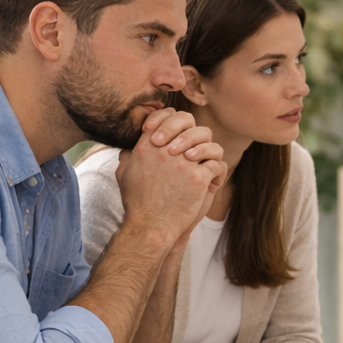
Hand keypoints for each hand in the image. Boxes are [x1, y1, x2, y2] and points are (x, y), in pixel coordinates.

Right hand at [116, 108, 225, 246]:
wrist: (151, 226)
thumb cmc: (137, 203)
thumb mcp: (123, 174)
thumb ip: (128, 155)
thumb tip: (132, 146)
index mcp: (146, 146)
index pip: (167, 116)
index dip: (177, 119)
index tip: (181, 131)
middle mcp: (165, 150)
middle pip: (190, 124)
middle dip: (196, 133)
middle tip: (196, 150)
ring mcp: (183, 163)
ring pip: (208, 143)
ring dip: (210, 153)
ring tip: (206, 166)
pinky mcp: (198, 177)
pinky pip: (217, 165)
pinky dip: (218, 174)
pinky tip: (212, 184)